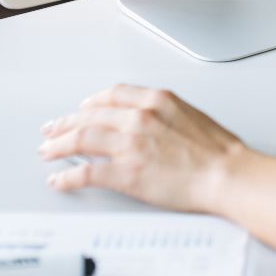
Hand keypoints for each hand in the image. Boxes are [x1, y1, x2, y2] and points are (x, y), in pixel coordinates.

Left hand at [39, 85, 246, 215]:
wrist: (227, 174)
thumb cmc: (218, 151)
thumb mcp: (190, 115)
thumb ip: (163, 113)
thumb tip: (146, 119)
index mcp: (156, 100)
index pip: (111, 94)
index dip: (91, 102)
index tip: (81, 108)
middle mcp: (139, 118)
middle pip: (89, 115)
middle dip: (65, 122)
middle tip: (52, 129)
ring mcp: (130, 145)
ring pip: (80, 139)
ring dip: (58, 145)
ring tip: (47, 151)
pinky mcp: (126, 173)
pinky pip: (86, 173)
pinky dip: (67, 177)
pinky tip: (59, 180)